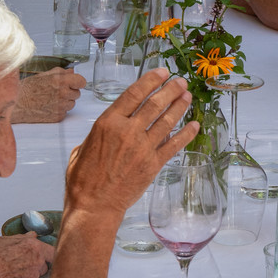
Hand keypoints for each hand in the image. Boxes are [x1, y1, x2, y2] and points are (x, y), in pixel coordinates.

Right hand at [0, 233, 54, 277]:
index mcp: (33, 246)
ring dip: (31, 273)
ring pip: (38, 275)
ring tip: (14, 270)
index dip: (49, 254)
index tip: (46, 255)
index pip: (53, 251)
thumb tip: (33, 235)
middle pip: (46, 264)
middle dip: (38, 263)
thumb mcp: (5, 240)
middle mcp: (37, 261)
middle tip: (23, 262)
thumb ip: (23, 238)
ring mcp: (33, 276)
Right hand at [14, 68, 86, 122]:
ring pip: (72, 103)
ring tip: (51, 99)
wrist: (17, 104)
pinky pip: (65, 112)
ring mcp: (61, 107)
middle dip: (70, 91)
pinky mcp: (58, 117)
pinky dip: (59, 109)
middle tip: (57, 91)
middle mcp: (63, 94)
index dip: (78, 82)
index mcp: (60, 81)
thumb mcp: (43, 75)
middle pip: (77, 93)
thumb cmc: (27, 89)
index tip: (74, 82)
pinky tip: (48, 106)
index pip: (81, 82)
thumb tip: (72, 72)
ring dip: (65, 101)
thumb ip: (60, 73)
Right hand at [64, 69, 194, 219]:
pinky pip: (174, 145)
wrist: (93, 206)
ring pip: (167, 121)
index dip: (150, 80)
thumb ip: (100, 134)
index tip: (162, 72)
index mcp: (107, 123)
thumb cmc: (83, 179)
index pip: (134, 94)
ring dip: (180, 106)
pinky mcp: (153, 165)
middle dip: (170, 90)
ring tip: (188, 96)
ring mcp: (142, 148)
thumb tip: (111, 129)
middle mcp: (127, 132)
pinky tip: (194, 125)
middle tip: (180, 82)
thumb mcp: (83, 147)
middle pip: (155, 104)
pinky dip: (186, 134)